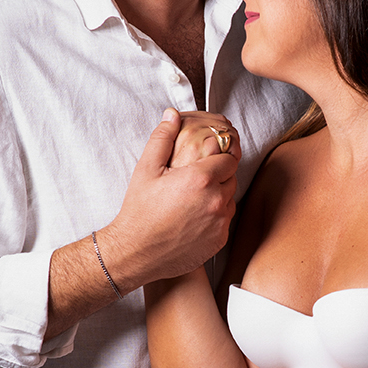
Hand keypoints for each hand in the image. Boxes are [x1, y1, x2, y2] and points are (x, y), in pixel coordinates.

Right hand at [102, 110, 239, 286]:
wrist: (136, 253)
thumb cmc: (139, 211)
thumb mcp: (146, 169)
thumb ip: (163, 138)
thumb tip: (172, 115)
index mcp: (201, 178)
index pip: (229, 156)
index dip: (220, 154)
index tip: (208, 157)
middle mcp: (216, 200)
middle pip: (231, 177)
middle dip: (218, 174)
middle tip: (196, 178)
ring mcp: (220, 222)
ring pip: (230, 199)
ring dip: (218, 194)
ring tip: (193, 198)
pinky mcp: (220, 240)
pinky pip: (226, 220)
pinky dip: (216, 215)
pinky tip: (195, 216)